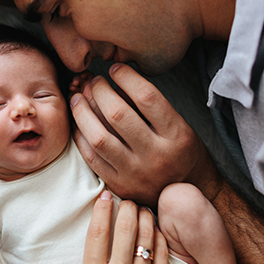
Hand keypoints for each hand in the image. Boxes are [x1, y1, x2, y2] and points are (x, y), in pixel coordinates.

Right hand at [15, 191, 169, 263]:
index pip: (98, 233)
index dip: (102, 209)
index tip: (104, 195)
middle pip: (125, 228)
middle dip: (126, 206)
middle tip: (124, 199)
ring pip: (146, 236)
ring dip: (144, 217)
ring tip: (139, 208)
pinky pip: (163, 254)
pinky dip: (159, 237)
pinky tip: (154, 229)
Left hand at [70, 63, 219, 207]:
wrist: (185, 194)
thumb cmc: (181, 153)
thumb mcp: (179, 127)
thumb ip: (151, 107)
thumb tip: (116, 79)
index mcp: (176, 136)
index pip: (147, 98)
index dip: (126, 77)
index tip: (116, 69)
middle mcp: (156, 155)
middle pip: (118, 115)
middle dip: (100, 91)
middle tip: (94, 81)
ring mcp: (135, 173)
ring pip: (99, 138)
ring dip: (83, 113)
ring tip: (78, 98)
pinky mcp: (119, 185)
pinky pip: (91, 158)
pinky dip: (80, 136)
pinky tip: (78, 122)